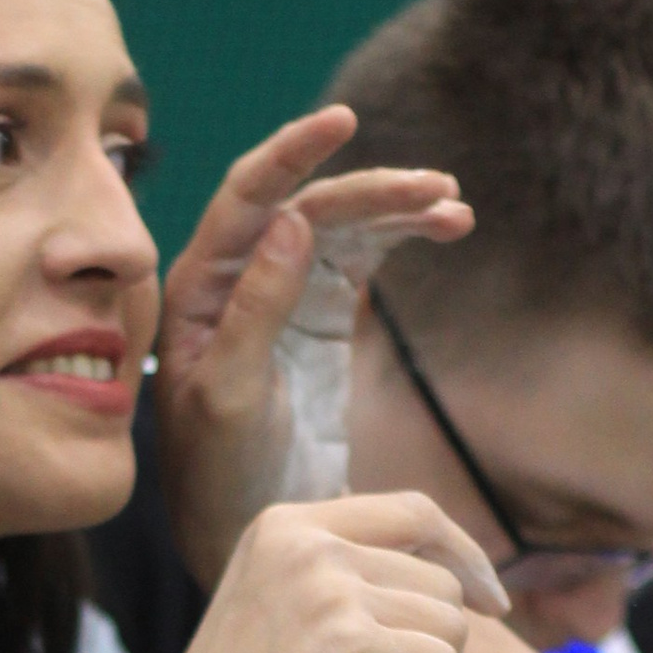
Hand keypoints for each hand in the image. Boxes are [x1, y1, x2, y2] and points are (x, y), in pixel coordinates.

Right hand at [141, 489, 507, 652]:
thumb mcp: (278, 618)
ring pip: (452, 624)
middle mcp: (304, 543)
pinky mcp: (357, 645)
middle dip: (432, 650)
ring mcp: (329, 591)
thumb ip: (342, 580)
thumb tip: (458, 573)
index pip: (411, 511)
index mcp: (281, 528)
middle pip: (440, 578)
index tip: (492, 601)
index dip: (463, 554)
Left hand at [152, 109, 473, 589]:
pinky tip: (447, 228)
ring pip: (342, 227)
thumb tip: (293, 220)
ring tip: (453, 207)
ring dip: (396, 210)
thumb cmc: (218, 477)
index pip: (246, 199)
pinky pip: (365, 258)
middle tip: (435, 188)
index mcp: (199, 289)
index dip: (291, 152)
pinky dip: (403, 238)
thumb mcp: (228, 397)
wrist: (249, 532)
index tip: (342, 120)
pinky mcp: (323, 319)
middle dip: (369, 191)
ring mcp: (284, 295)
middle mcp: (238, 279)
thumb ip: (254, 310)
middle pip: (308, 206)